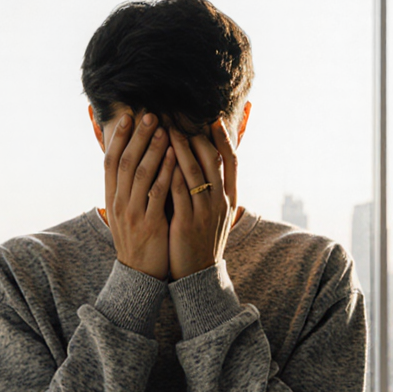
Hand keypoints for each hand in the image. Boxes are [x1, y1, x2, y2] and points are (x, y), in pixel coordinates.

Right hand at [104, 112, 177, 279]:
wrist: (140, 274)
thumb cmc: (138, 239)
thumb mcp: (127, 212)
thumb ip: (129, 189)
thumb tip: (133, 161)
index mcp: (112, 199)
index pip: (110, 162)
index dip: (118, 138)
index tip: (127, 117)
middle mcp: (119, 203)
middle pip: (125, 162)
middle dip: (137, 137)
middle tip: (149, 115)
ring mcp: (133, 213)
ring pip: (140, 175)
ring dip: (152, 149)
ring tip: (163, 129)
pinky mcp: (149, 224)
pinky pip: (157, 193)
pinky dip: (165, 173)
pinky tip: (174, 157)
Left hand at [168, 120, 237, 280]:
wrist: (198, 276)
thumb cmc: (203, 241)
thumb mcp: (215, 215)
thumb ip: (214, 191)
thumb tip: (209, 165)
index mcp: (230, 199)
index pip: (232, 161)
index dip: (224, 139)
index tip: (214, 119)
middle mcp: (221, 202)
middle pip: (212, 160)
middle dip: (196, 135)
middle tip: (181, 115)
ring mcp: (205, 212)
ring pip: (194, 171)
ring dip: (180, 147)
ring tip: (166, 128)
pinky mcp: (187, 222)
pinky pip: (179, 191)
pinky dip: (171, 172)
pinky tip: (160, 157)